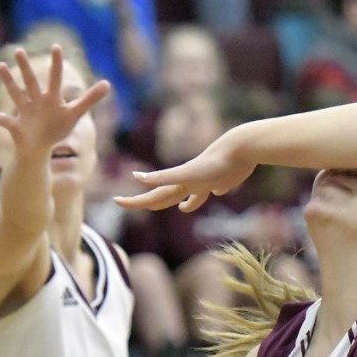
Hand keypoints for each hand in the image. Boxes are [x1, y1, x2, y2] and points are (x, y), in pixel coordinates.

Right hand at [0, 46, 110, 154]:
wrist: (40, 147)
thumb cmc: (57, 127)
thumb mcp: (75, 113)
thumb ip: (90, 99)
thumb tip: (108, 83)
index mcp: (51, 98)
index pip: (55, 78)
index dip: (57, 64)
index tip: (57, 46)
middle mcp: (36, 101)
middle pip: (31, 82)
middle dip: (25, 68)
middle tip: (19, 50)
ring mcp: (24, 112)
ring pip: (16, 95)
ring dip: (8, 82)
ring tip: (0, 66)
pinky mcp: (15, 126)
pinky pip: (3, 120)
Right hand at [115, 124, 257, 211]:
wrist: (240, 149)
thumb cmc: (213, 163)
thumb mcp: (185, 174)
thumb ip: (161, 177)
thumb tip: (135, 176)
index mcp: (180, 183)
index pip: (153, 196)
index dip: (135, 202)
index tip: (116, 201)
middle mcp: (190, 183)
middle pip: (168, 197)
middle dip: (153, 202)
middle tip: (140, 204)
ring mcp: (206, 182)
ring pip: (193, 195)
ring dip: (187, 202)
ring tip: (184, 208)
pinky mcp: (224, 180)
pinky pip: (214, 189)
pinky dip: (211, 192)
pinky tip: (216, 192)